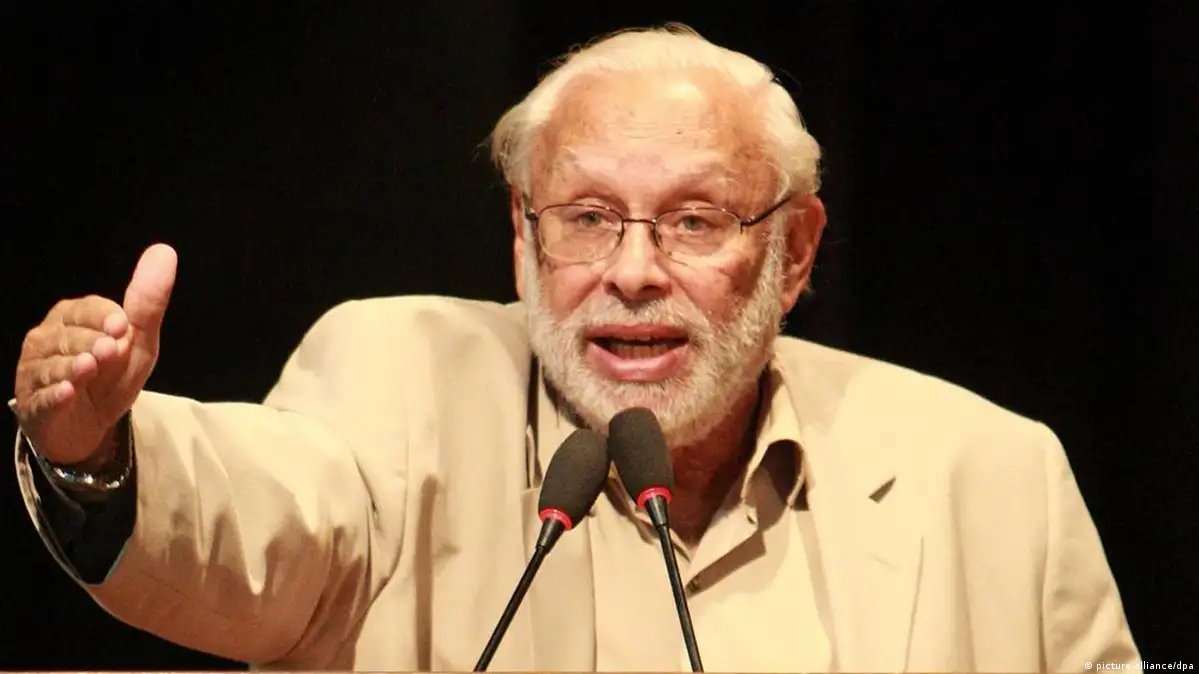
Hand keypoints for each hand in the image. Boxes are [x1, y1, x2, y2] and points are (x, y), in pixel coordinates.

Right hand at [13, 244, 177, 465]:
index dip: (104, 317)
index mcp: (72, 319)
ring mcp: (36, 372)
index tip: (123, 325)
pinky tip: (67, 393)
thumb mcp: (138, 342)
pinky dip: (54, 395)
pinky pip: (42, 397)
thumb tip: (164, 251)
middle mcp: (48, 339)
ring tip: (89, 368)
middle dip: (90, 342)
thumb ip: (148, 303)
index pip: (86, 310)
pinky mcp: (33, 404)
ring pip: (51, 365)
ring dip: (72, 367)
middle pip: (68, 336)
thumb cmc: (112, 376)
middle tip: (110, 350)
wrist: (92, 425)